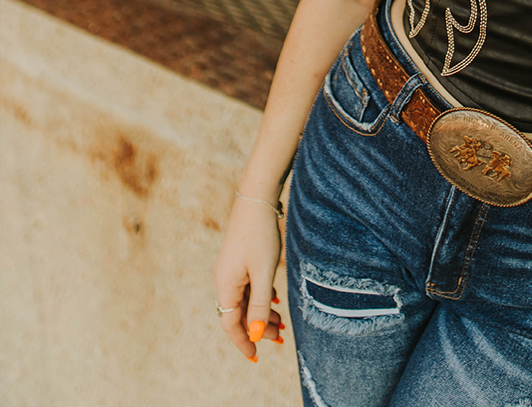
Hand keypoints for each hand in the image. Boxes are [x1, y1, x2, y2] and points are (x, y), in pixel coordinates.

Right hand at [213, 196, 286, 360]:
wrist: (257, 199)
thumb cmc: (260, 235)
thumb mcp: (263, 272)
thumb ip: (260, 304)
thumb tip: (256, 334)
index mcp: (226, 285)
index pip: (231, 324)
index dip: (244, 341)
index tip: (256, 356)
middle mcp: (224, 280)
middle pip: (240, 313)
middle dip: (259, 328)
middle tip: (280, 338)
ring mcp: (232, 269)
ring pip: (246, 300)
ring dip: (262, 313)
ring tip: (282, 323)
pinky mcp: (240, 259)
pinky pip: (248, 286)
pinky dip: (261, 297)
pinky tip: (275, 299)